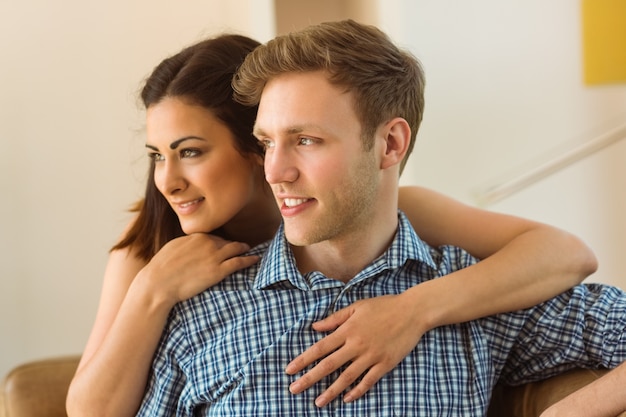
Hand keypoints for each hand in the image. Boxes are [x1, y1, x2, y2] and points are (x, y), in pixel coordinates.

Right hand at [136, 233, 258, 305]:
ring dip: (244, 249)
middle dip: (234, 245)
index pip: (215, 237)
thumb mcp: (174, 247)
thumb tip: (192, 244)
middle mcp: (208, 243)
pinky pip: (239, 262)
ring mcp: (215, 256)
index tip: (226, 246)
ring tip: (251, 250)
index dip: (221, 243)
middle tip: (243, 247)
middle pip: (227, 242)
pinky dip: (249, 259)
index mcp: (197, 236)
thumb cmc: (161, 268)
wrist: (158, 283)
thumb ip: (187, 243)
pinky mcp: (218, 271)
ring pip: (236, 249)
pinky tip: (256, 259)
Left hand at [285, 293, 425, 406]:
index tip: (289, 369)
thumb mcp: (357, 307)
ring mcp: (371, 356)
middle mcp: (356, 345)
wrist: (412, 311)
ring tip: (317, 402)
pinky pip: (368, 381)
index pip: (320, 348)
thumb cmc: (384, 306)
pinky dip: (357, 391)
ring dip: (330, 391)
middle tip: (293, 389)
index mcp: (347, 330)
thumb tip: (315, 326)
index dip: (303, 359)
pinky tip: (347, 399)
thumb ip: (335, 318)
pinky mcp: (385, 364)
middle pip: (328, 365)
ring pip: (346, 377)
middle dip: (309, 378)